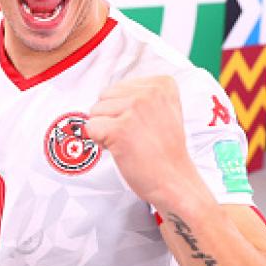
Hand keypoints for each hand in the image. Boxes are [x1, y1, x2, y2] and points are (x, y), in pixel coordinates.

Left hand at [86, 76, 198, 212]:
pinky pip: (90, 128)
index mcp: (163, 84)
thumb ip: (140, 96)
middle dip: (112, 118)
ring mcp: (135, 109)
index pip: (120, 87)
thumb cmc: (165, 151)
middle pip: (105, 96)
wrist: (174, 181)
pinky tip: (120, 150)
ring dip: (106, 130)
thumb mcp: (164, 110)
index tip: (144, 125)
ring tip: (129, 143)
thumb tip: (108, 94)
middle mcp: (150, 92)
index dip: (123, 110)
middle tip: (134, 136)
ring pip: (95, 111)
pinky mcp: (120, 129)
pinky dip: (99, 142)